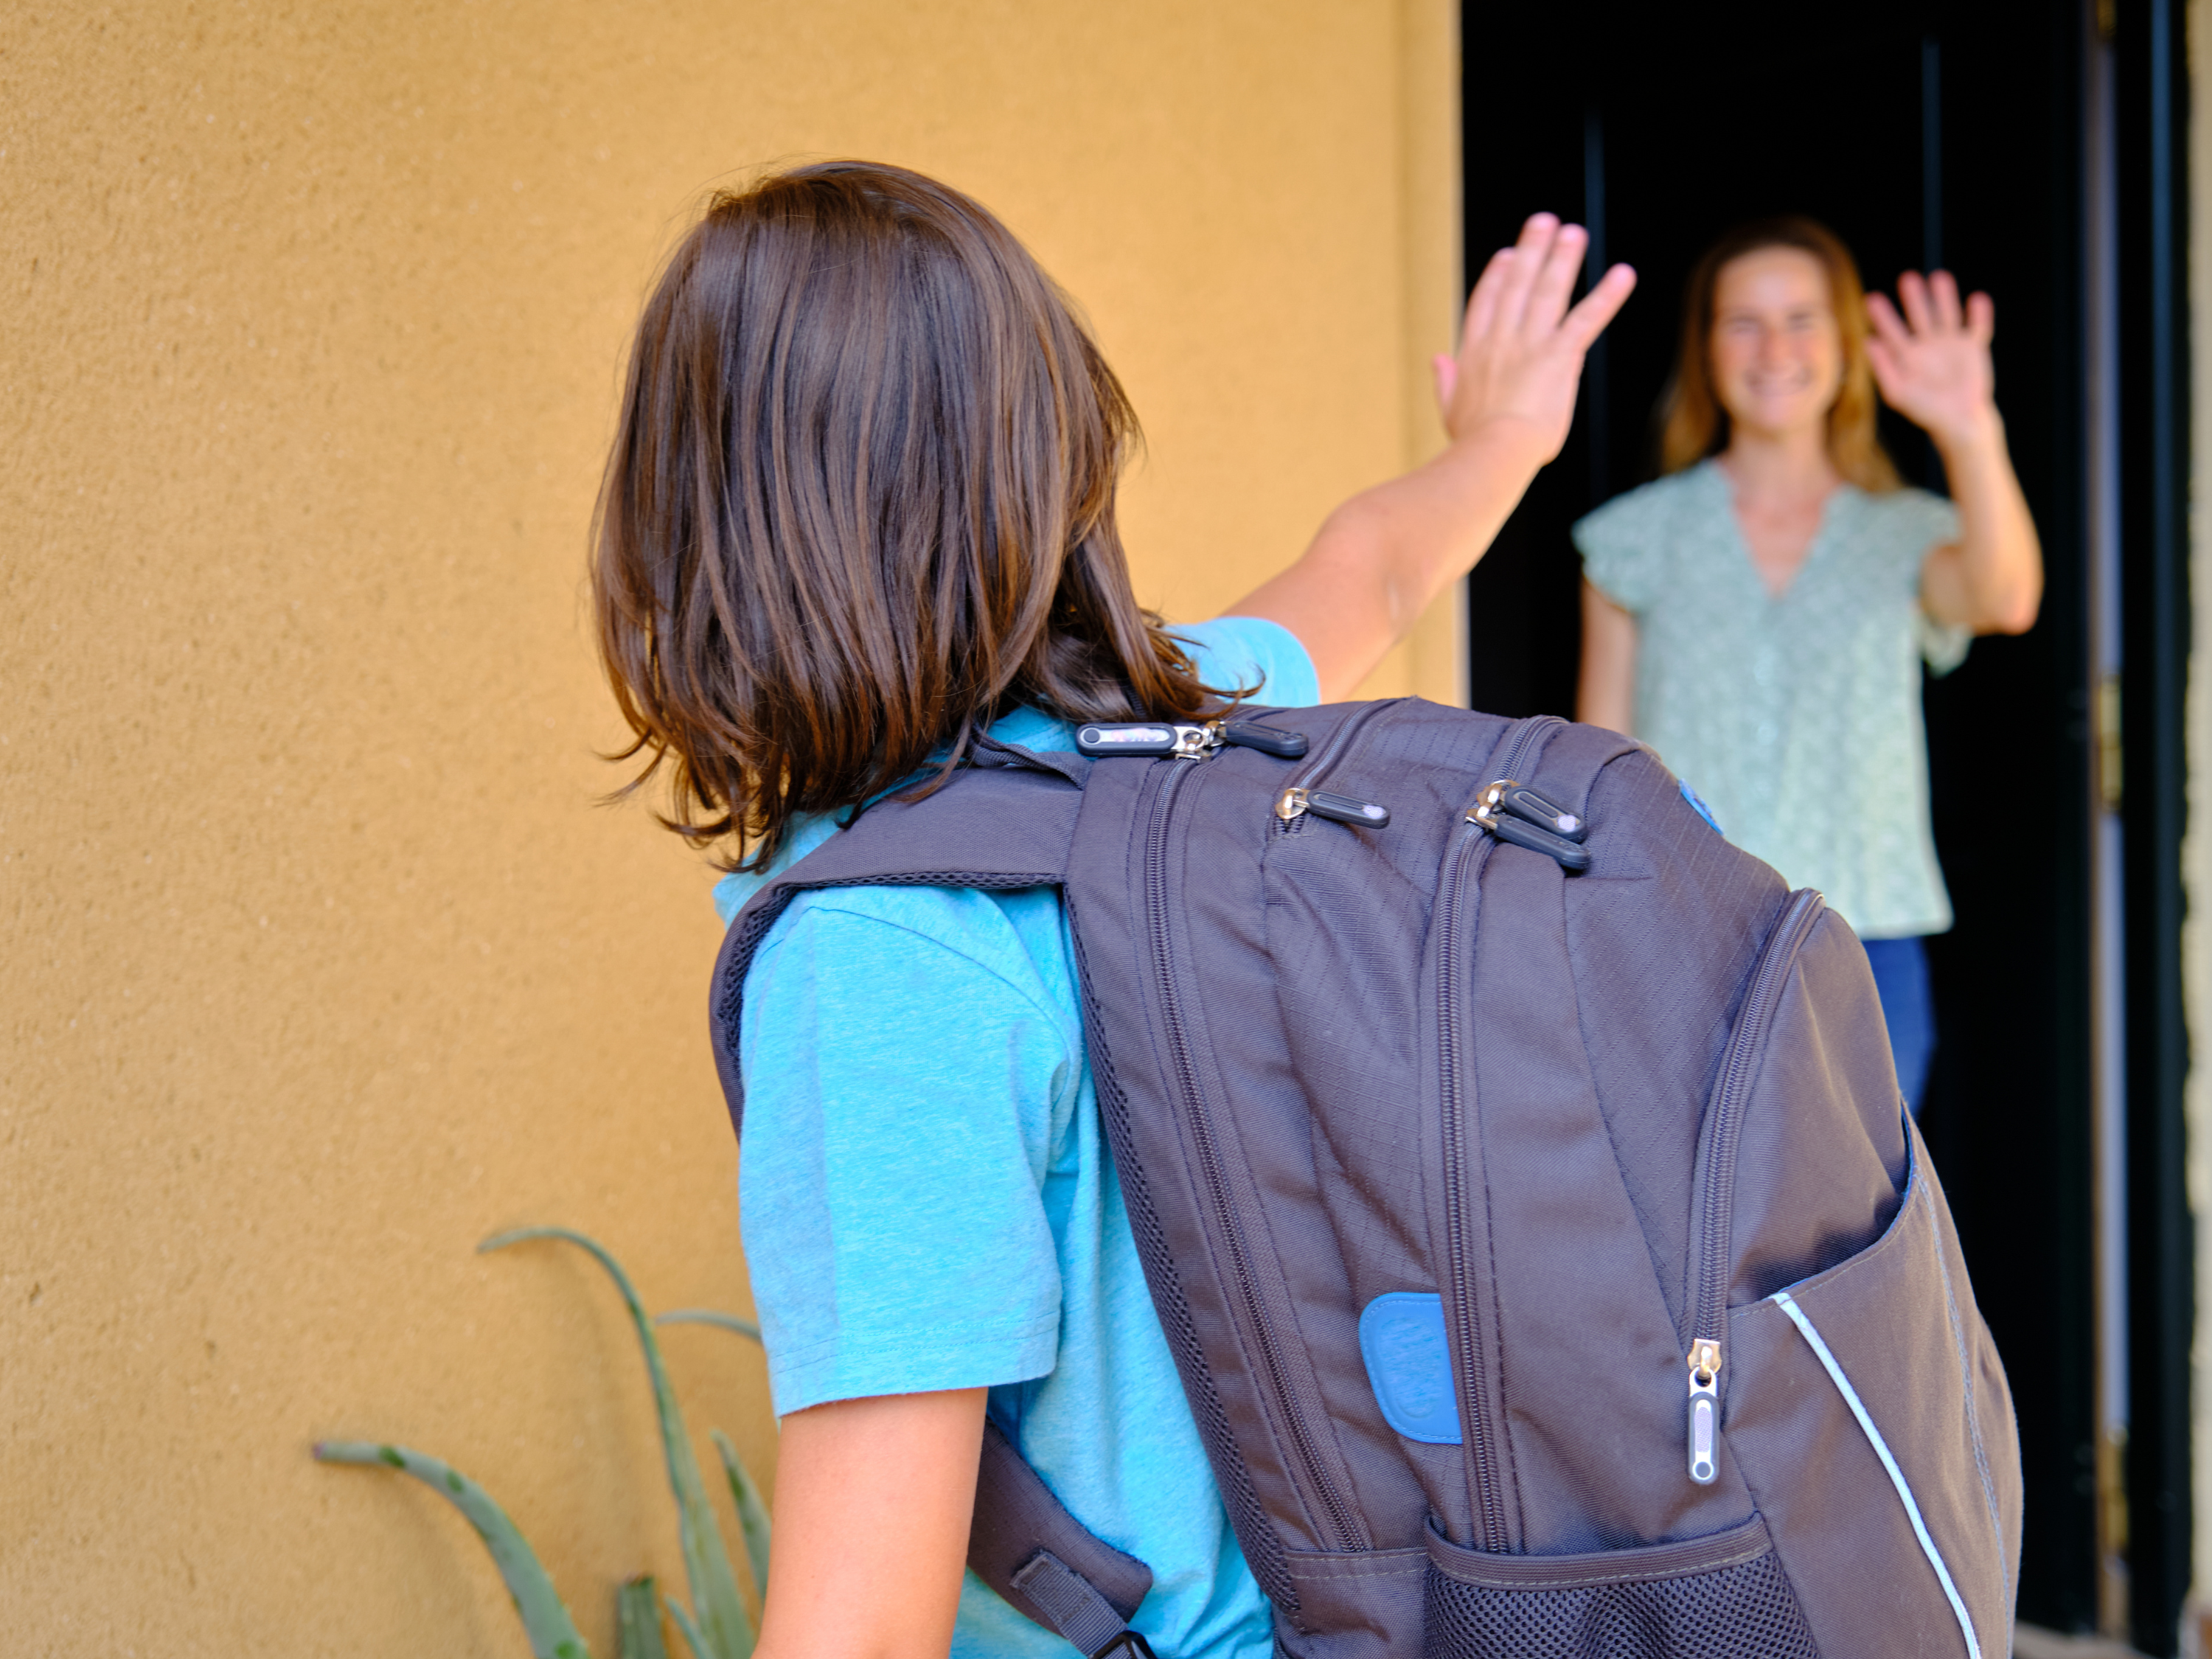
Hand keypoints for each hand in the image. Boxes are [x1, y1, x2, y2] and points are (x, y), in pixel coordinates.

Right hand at [1431, 214, 1634, 463]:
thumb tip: (1436, 359)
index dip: (1496, 277)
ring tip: (1573, 233)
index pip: (1486, 304)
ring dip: (1563, 259)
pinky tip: (1623, 274)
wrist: (1493, 452)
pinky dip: (1607, 295)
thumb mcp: (1450, 410)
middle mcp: (1501, 340)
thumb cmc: (1472, 443)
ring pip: (1548, 292)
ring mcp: (1530, 344)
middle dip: (1531, 251)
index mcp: (1474, 354)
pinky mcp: (1559, 355)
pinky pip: (1587, 319)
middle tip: (1543, 222)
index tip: (1505, 256)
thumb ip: (1445, 382)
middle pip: (1517, 285)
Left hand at [1865, 272, 1997, 448]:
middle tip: (1907, 278)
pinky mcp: (1973, 347)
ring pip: (1946, 314)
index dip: (1883, 315)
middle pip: (1919, 315)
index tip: (1871, 299)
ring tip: (1939, 277)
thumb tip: (1869, 341)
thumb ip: (1883, 368)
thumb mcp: (1898, 393)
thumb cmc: (1924, 410)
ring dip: (1944, 297)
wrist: (1957, 421)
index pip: (1892, 330)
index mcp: (1906, 355)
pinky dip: (1980, 314)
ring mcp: (1951, 343)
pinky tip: (1977, 299)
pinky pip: (1978, 327)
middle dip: (1914, 298)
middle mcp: (1927, 344)